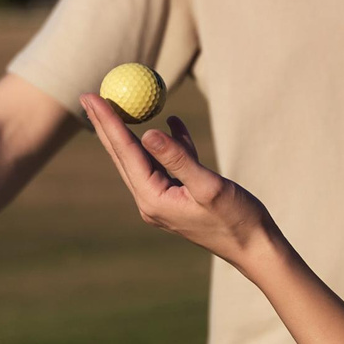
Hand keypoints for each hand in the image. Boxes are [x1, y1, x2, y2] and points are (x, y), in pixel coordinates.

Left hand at [79, 99, 274, 266]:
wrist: (255, 247)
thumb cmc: (236, 219)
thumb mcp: (208, 186)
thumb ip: (178, 159)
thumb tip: (146, 132)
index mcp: (153, 199)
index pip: (125, 152)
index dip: (107, 121)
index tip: (91, 95)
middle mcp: (151, 201)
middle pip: (123, 155)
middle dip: (105, 124)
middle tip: (88, 95)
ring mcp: (163, 199)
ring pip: (142, 158)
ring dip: (130, 131)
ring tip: (115, 105)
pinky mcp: (179, 197)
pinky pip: (168, 165)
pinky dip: (169, 143)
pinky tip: (172, 122)